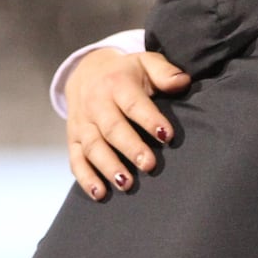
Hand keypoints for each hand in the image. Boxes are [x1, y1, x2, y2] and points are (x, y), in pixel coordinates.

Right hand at [65, 49, 189, 199]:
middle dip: (130, 148)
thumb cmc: (128, 72)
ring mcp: (82, 123)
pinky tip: (100, 193)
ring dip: (109, 166)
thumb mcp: (146, 63)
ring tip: (127, 184)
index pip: (134, 103)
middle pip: (112, 128)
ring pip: (93, 147)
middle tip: (149, 165)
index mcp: (117, 84)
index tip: (167, 135)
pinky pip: (76, 160)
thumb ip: (165, 72)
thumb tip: (183, 81)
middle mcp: (96, 104)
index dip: (149, 119)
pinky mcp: (73, 139)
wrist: (87, 71)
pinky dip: (86, 178)